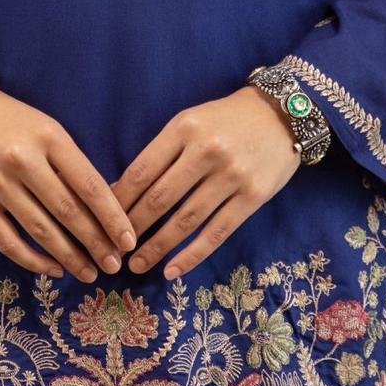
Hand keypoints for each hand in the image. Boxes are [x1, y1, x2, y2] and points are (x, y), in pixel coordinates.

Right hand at [0, 74, 137, 282]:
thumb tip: (99, 207)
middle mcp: (24, 161)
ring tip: (89, 273)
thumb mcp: (45, 126)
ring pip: (41, 231)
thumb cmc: (6, 117)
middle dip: (96, 244)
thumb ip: (68, 162)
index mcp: (49, 137)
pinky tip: (52, 269)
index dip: (112, 217)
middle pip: (68, 212)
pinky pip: (8, 240)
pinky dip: (32, 260)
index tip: (129, 241)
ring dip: (69, 257)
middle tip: (114, 266)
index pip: (89, 184)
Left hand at [109, 86, 301, 280]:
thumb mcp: (190, 122)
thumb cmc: (226, 119)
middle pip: (160, 198)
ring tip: (137, 264)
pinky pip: (217, 232)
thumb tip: (123, 190)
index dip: (119, 200)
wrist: (282, 114)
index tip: (102, 220)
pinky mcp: (253, 197)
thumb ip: (161, 152)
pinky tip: (173, 270)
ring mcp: (231, 176)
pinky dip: (192, 255)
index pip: (142, 171)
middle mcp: (206, 152)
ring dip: (157, 247)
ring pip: (186, 220)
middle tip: (114, 250)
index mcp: (184, 128)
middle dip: (133, 228)